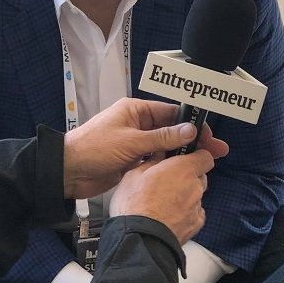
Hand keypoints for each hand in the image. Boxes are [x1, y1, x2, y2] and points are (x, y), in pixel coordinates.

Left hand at [62, 97, 227, 198]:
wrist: (67, 172)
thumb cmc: (95, 149)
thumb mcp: (131, 143)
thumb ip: (162, 138)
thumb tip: (190, 131)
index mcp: (136, 110)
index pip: (172, 112)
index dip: (192, 123)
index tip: (208, 135)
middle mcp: (138, 124)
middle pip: (172, 130)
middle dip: (194, 139)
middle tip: (216, 150)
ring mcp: (135, 143)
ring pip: (166, 146)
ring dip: (183, 153)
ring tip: (206, 162)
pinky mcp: (132, 160)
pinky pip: (156, 160)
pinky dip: (169, 164)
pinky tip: (184, 171)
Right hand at [110, 150, 211, 243]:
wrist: (140, 239)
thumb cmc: (135, 206)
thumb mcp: (134, 175)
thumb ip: (152, 161)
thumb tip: (159, 153)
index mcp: (183, 169)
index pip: (205, 156)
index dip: (197, 156)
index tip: (185, 158)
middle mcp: (194, 186)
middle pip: (200, 176)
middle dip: (187, 176)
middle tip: (168, 180)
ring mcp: (196, 206)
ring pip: (196, 195)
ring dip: (185, 195)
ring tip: (164, 202)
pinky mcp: (195, 224)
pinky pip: (195, 213)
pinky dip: (186, 213)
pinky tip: (169, 216)